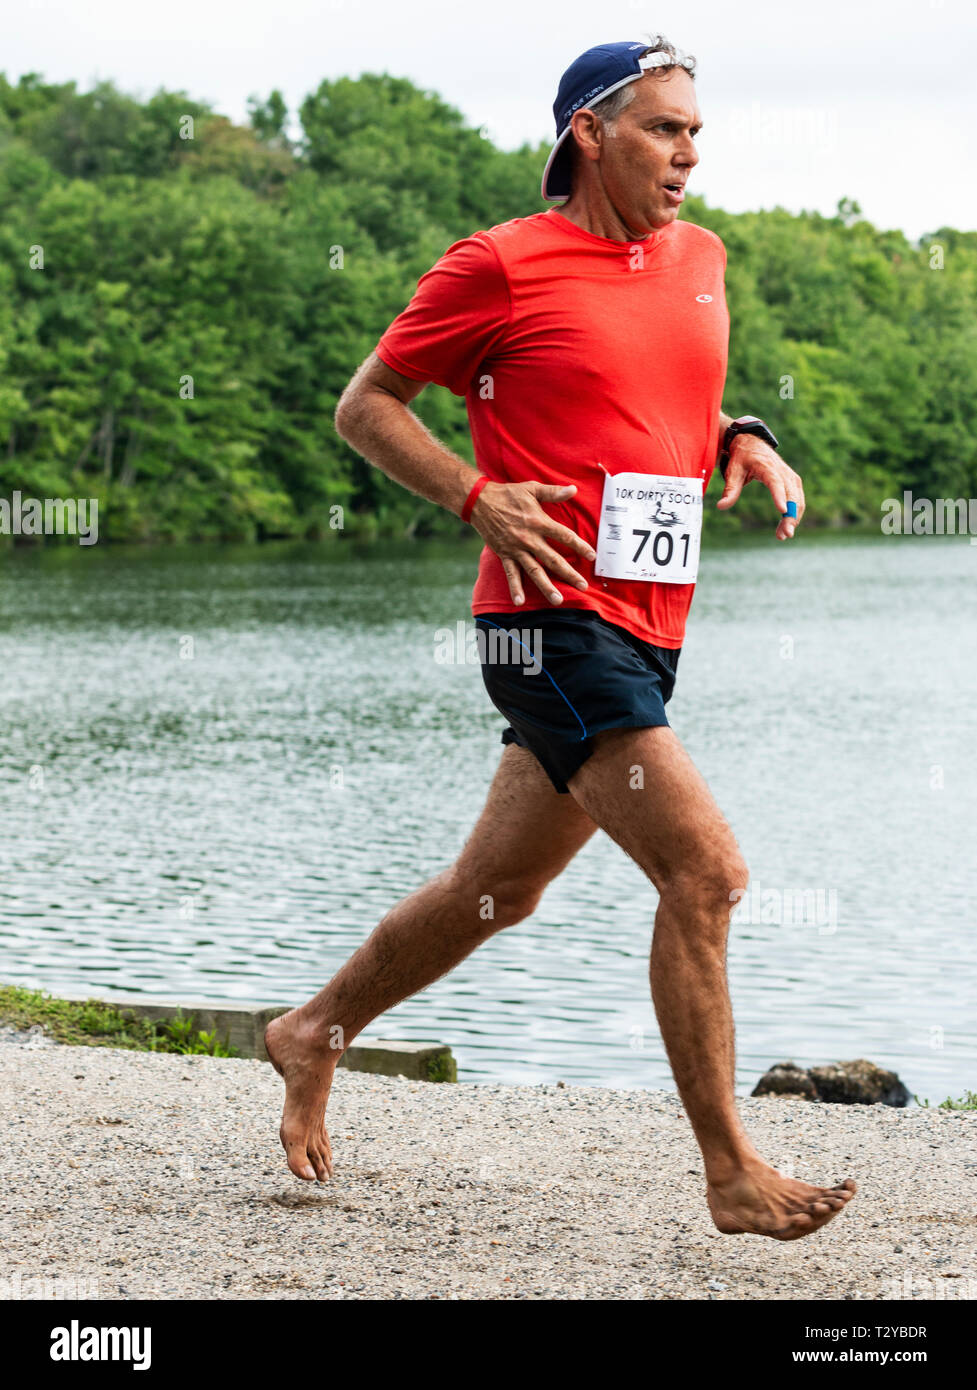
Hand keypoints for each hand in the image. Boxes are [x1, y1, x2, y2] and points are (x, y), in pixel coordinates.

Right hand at [470, 480, 595, 605]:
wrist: (479, 501)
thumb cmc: (508, 494)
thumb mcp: (532, 488)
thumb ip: (553, 492)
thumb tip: (573, 489)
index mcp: (538, 522)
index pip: (564, 536)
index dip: (579, 546)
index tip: (592, 557)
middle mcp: (529, 538)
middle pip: (553, 559)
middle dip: (569, 574)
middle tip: (583, 586)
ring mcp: (516, 549)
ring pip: (534, 571)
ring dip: (546, 586)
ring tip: (558, 600)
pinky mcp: (504, 555)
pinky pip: (511, 574)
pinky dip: (515, 588)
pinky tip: (520, 602)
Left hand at [716, 436, 804, 539]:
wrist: (753, 444)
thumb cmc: (742, 458)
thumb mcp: (733, 471)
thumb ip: (730, 490)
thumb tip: (721, 507)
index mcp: (767, 466)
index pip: (775, 482)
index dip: (779, 496)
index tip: (782, 510)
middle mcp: (782, 471)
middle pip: (791, 495)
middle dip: (791, 516)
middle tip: (785, 534)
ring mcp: (790, 477)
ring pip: (798, 500)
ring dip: (793, 518)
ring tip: (782, 535)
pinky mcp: (793, 483)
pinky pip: (798, 500)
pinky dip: (794, 514)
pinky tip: (785, 528)